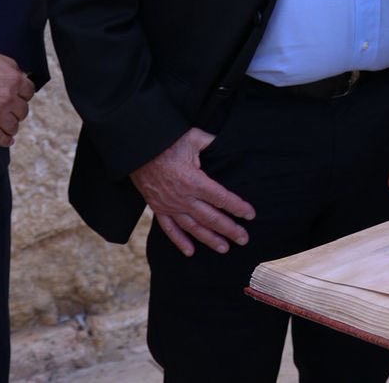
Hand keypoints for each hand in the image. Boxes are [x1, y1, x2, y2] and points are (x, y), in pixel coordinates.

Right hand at [0, 47, 32, 146]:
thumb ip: (10, 68)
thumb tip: (20, 75)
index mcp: (14, 79)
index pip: (29, 92)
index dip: (23, 96)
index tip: (18, 99)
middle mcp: (8, 97)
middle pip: (22, 110)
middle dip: (17, 111)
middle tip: (11, 113)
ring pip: (13, 125)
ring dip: (11, 126)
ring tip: (8, 127)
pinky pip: (0, 138)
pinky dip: (5, 140)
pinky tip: (6, 140)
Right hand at [130, 128, 255, 255]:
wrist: (137, 151)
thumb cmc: (167, 142)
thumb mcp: (193, 138)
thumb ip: (213, 142)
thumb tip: (230, 141)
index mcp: (194, 181)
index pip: (221, 198)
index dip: (237, 207)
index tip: (250, 215)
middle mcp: (183, 198)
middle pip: (211, 218)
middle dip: (229, 229)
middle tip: (244, 239)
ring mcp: (169, 206)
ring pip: (193, 227)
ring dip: (209, 239)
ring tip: (224, 248)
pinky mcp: (158, 209)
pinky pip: (169, 229)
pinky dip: (180, 241)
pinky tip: (190, 252)